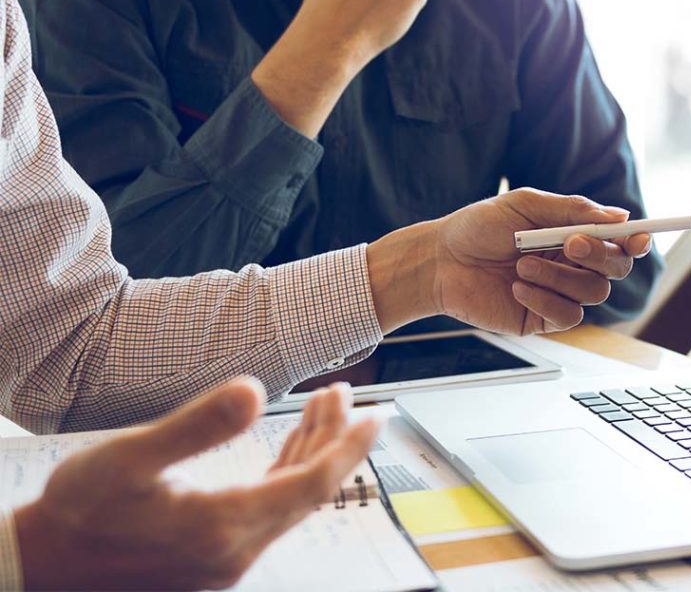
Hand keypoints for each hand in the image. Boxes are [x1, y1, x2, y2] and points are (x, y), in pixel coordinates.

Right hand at [14, 378, 377, 590]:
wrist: (43, 569)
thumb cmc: (77, 513)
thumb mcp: (127, 460)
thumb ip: (194, 426)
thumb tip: (252, 390)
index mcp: (224, 526)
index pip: (314, 483)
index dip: (350, 446)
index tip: (377, 414)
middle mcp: (236, 550)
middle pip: (308, 488)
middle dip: (334, 438)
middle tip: (343, 393)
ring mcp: (226, 558)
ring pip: (290, 498)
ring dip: (311, 450)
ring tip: (324, 404)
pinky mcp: (213, 556)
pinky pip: (268, 509)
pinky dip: (286, 472)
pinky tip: (290, 445)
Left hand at [366, 188, 652, 334]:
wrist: (441, 260)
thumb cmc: (479, 227)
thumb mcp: (526, 206)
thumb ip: (572, 211)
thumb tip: (620, 217)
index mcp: (573, 234)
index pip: (619, 241)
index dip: (636, 240)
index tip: (638, 237)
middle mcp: (573, 265)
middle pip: (616, 269)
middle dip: (598, 256)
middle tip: (568, 245)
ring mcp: (560, 293)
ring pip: (593, 294)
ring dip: (560, 277)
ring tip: (522, 265)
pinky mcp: (543, 319)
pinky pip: (568, 316)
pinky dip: (545, 299)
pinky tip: (518, 287)